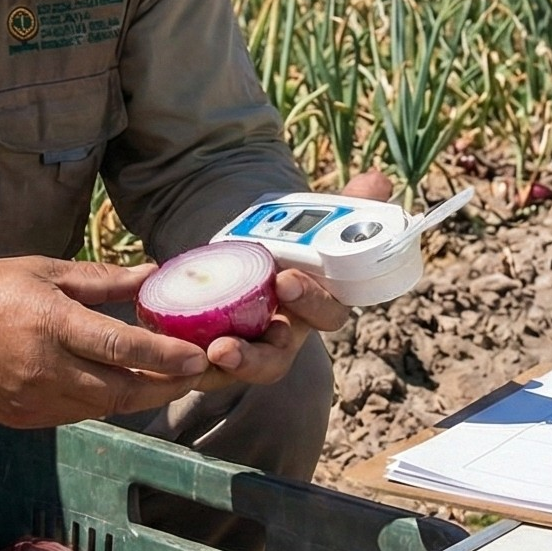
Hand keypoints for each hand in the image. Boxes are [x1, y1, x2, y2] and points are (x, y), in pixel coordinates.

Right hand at [0, 258, 218, 426]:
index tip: (199, 355)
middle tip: (197, 373)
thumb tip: (151, 273)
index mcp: (52, 324)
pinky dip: (105, 401)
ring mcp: (36, 400)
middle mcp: (47, 369)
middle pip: (124, 390)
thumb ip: (99, 279)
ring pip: (105, 407)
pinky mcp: (26, 419)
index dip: (166, 356)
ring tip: (167, 379)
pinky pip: (78, 414)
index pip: (121, 347)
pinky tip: (120, 385)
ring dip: (140, 396)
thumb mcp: (40, 270)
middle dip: (167, 385)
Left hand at [189, 169, 389, 382]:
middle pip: (279, 356)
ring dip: (234, 365)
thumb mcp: (316, 223)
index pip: (327, 313)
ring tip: (215, 351)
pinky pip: (208, 369)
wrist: (247, 259)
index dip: (311, 301)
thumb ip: (348, 205)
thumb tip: (377, 180)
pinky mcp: (217, 350)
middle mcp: (286, 334)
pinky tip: (174, 349)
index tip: (286, 279)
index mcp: (317, 304)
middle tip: (232, 340)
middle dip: (259, 353)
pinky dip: (193, 366)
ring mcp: (251, 347)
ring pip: (245, 369)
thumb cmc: (292, 247)